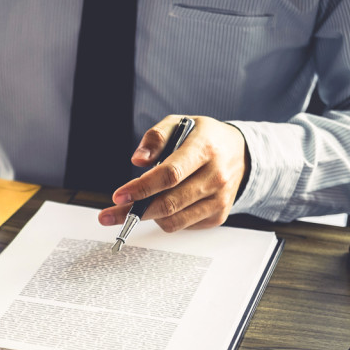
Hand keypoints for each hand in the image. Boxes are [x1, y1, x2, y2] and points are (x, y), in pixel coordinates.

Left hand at [98, 115, 250, 231]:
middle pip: (169, 203)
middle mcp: (216, 176)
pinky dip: (166, 219)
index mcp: (204, 149)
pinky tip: (164, 205)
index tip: (119, 196)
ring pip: (174, 221)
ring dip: (148, 217)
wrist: (241, 153)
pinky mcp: (218, 216)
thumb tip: (138, 160)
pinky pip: (183, 226)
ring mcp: (219, 199)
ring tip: (136, 207)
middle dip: (134, 212)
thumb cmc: (204, 138)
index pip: (170, 175)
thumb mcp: (179, 123)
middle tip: (108, 215)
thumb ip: (156, 137)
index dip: (141, 188)